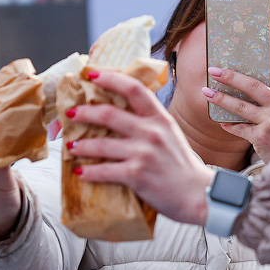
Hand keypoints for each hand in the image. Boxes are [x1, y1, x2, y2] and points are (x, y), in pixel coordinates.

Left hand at [65, 70, 213, 225]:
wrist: (198, 194)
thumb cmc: (182, 166)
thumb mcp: (171, 135)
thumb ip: (150, 123)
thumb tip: (122, 113)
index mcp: (161, 119)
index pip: (135, 89)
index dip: (111, 78)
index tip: (92, 75)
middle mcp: (152, 132)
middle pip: (109, 113)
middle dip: (84, 112)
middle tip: (71, 114)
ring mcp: (143, 154)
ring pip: (101, 144)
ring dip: (81, 145)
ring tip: (71, 146)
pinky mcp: (136, 175)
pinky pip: (104, 171)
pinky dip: (89, 172)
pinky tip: (80, 172)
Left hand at [203, 23, 269, 163]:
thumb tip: (248, 82)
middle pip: (252, 86)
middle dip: (230, 77)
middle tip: (213, 70)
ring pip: (240, 106)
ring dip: (220, 99)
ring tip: (206, 92)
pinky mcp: (262, 137)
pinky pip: (239, 127)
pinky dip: (228, 124)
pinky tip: (221, 121)